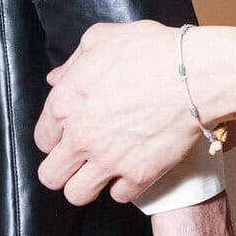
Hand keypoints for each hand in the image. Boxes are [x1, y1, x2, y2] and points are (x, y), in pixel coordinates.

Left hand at [36, 20, 200, 204]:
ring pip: (77, 195)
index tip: (68, 136)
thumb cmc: (150, 52)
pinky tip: (131, 170)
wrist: (193, 76)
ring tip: (99, 174)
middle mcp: (80, 137)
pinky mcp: (139, 175)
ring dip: (86, 185)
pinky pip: (119, 196)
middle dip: (62, 169)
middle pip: (51, 176)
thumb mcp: (101, 40)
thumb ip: (72, 62)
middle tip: (78, 161)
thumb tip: (56, 79)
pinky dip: (124, 186)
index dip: (55, 138)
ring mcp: (109, 160)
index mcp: (65, 105)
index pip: (42, 139)